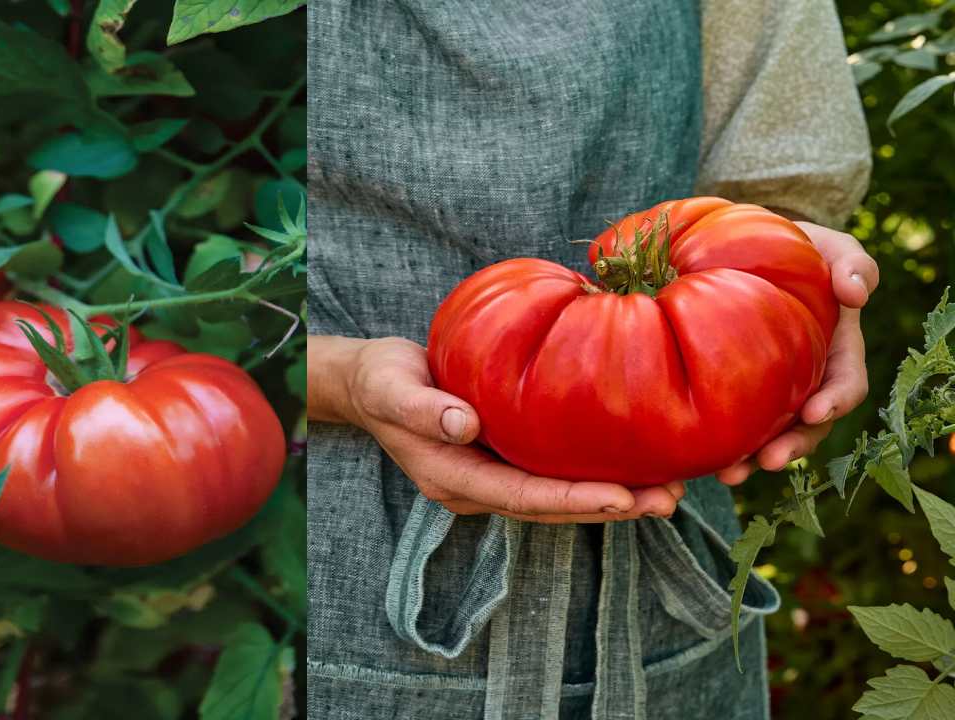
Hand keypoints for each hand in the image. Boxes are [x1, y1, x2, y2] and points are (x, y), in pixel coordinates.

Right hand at [310, 335, 683, 521]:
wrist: (371, 383)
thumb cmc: (381, 381)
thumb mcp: (392, 388)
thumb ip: (423, 409)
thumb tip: (465, 425)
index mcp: (453, 478)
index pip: (520, 496)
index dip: (571, 499)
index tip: (622, 497)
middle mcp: (478, 487)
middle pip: (551, 507)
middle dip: (610, 507)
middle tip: (669, 500)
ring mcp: (494, 475)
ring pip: (559, 496)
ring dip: (614, 497)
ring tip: (670, 491)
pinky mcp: (507, 457)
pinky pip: (555, 473)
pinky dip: (595, 472)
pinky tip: (636, 463)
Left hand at [717, 221, 879, 484]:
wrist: (743, 248)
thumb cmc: (795, 248)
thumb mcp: (829, 247)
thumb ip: (853, 264)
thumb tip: (854, 293)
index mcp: (836, 351)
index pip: (845, 385)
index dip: (833, 403)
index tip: (813, 413)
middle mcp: (806, 379)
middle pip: (808, 426)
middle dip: (792, 447)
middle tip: (769, 462)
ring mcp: (770, 389)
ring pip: (769, 436)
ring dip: (753, 460)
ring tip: (729, 474)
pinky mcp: (733, 390)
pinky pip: (730, 424)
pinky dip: (717, 443)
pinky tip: (695, 458)